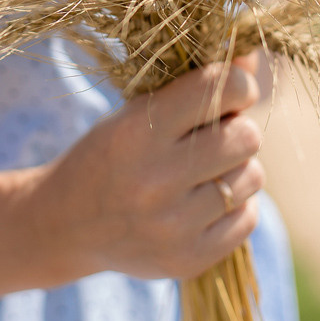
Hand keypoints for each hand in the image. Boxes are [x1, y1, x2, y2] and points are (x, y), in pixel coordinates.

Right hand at [32, 57, 264, 281]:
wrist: (67, 223)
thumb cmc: (110, 152)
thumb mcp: (138, 109)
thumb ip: (196, 86)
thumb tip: (252, 60)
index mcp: (137, 131)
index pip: (218, 90)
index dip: (237, 85)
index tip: (230, 92)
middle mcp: (155, 180)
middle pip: (247, 137)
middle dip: (236, 130)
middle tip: (212, 136)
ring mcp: (172, 227)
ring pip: (253, 178)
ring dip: (236, 169)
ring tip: (202, 171)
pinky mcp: (188, 260)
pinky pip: (248, 218)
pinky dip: (233, 206)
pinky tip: (201, 202)